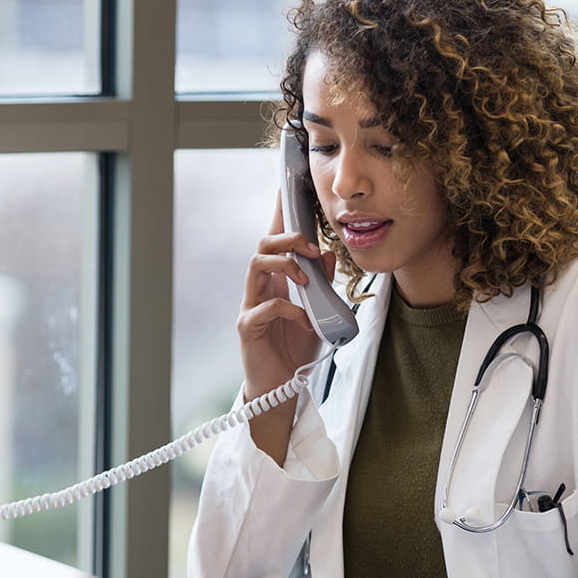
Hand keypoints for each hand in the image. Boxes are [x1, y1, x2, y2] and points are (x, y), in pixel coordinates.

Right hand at [238, 195, 334, 463]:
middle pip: (263, 244)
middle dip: (288, 238)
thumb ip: (324, 284)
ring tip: (305, 277)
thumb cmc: (296, 350)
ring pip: (255, 265)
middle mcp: (259, 288)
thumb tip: (330, 253)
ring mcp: (250, 305)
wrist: (282, 389)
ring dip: (284, 264)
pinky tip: (304, 319)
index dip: (281, 213)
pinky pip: (265, 307)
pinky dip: (289, 308)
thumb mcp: (320, 313)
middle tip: (312, 248)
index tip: (288, 187)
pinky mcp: (248, 327)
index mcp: (276, 280)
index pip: (276, 239)